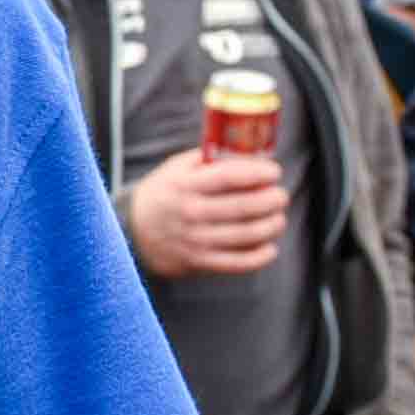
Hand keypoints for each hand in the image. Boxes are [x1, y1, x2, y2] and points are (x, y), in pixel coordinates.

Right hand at [123, 148, 286, 277]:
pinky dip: (259, 256)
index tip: (274, 171)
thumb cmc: (162, 194)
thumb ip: (206, 159)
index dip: (259, 173)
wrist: (133, 230)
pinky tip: (269, 247)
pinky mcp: (199, 262)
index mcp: (186, 185)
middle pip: (243, 206)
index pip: (230, 177)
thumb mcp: (176, 168)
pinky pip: (237, 263)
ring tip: (278, 219)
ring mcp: (196, 240)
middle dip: (271, 200)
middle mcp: (192, 213)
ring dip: (271, 226)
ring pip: (245, 235)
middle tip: (281, 196)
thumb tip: (245, 152)